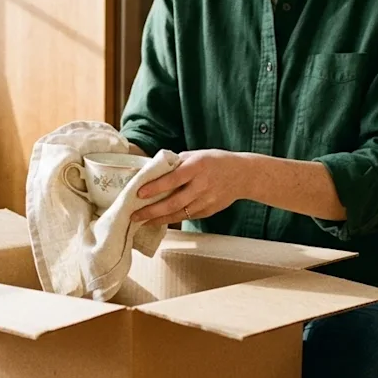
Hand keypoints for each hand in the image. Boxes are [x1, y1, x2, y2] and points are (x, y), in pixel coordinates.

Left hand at [131, 150, 251, 225]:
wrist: (242, 175)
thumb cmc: (215, 161)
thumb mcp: (196, 155)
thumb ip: (176, 163)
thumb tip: (151, 170)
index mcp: (197, 167)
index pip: (173, 179)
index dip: (156, 187)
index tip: (139, 193)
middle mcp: (202, 185)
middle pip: (174, 202)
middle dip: (152, 210)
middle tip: (134, 215)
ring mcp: (206, 200)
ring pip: (179, 213)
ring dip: (158, 219)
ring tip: (142, 221)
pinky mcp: (208, 211)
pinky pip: (187, 217)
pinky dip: (171, 219)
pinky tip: (159, 220)